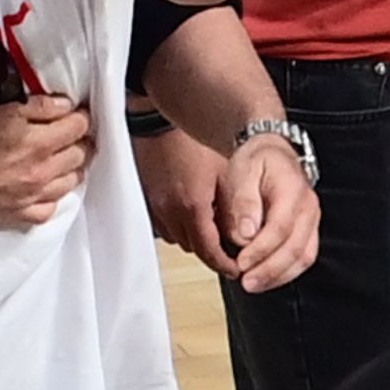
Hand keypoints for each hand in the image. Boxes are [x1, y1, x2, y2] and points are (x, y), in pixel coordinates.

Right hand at [0, 96, 93, 224]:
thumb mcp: (0, 110)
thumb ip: (38, 107)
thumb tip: (65, 106)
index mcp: (40, 142)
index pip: (79, 127)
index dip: (80, 116)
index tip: (76, 113)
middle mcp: (43, 171)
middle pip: (80, 155)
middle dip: (80, 141)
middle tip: (70, 134)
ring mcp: (33, 196)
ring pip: (71, 183)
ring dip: (71, 169)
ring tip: (61, 159)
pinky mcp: (19, 214)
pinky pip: (49, 209)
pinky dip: (52, 198)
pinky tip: (45, 189)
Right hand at [132, 127, 237, 279]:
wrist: (156, 121)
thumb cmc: (190, 140)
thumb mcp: (224, 173)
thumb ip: (233, 209)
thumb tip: (243, 235)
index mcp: (192, 206)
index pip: (210, 252)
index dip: (226, 265)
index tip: (236, 268)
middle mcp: (170, 211)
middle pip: (194, 248)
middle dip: (211, 249)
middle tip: (228, 243)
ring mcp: (155, 206)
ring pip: (178, 238)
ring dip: (193, 236)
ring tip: (208, 222)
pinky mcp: (146, 200)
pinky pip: (164, 225)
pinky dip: (177, 224)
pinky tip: (188, 209)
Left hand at [224, 134, 320, 293]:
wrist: (273, 153)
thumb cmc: (256, 161)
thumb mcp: (243, 170)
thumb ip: (244, 201)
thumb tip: (246, 233)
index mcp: (292, 190)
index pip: (280, 228)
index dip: (261, 250)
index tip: (241, 262)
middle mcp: (309, 208)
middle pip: (295, 248)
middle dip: (269, 270)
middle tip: (246, 282)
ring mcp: (312, 221)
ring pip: (303, 257)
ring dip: (278, 276)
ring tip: (253, 285)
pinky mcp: (309, 231)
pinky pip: (304, 257)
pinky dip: (286, 272)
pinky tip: (266, 279)